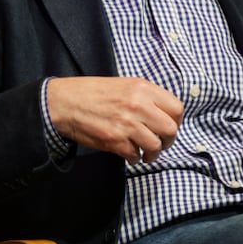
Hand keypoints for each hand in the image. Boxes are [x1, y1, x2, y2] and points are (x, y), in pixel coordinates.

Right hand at [47, 76, 182, 163]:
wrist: (65, 102)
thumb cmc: (94, 93)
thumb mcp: (125, 85)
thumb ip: (147, 97)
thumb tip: (166, 115)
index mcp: (143, 88)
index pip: (177, 108)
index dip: (176, 121)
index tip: (169, 126)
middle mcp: (138, 105)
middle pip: (170, 130)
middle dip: (168, 141)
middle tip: (161, 144)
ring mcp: (126, 123)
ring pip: (155, 146)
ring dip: (153, 154)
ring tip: (146, 154)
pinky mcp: (114, 140)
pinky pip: (136, 155)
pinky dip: (135, 159)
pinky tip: (130, 154)